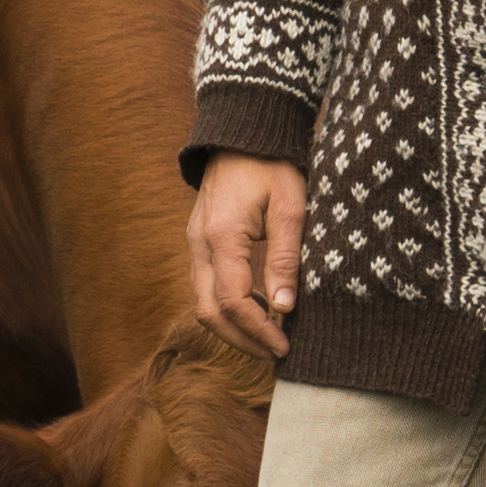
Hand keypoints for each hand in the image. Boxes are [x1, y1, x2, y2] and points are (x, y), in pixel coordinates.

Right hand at [191, 155, 307, 359]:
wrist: (241, 134)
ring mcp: (195, 244)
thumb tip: (284, 309)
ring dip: (233, 327)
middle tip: (276, 353)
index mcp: (222, 237)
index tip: (285, 347)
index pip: (233, 302)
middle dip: (242, 341)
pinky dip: (228, 307)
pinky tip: (259, 309)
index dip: (259, 331)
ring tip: (270, 336)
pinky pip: (206, 287)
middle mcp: (200, 245)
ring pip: (203, 304)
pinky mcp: (199, 242)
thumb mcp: (290, 207)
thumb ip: (285, 258)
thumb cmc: (271, 166)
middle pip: (209, 313)